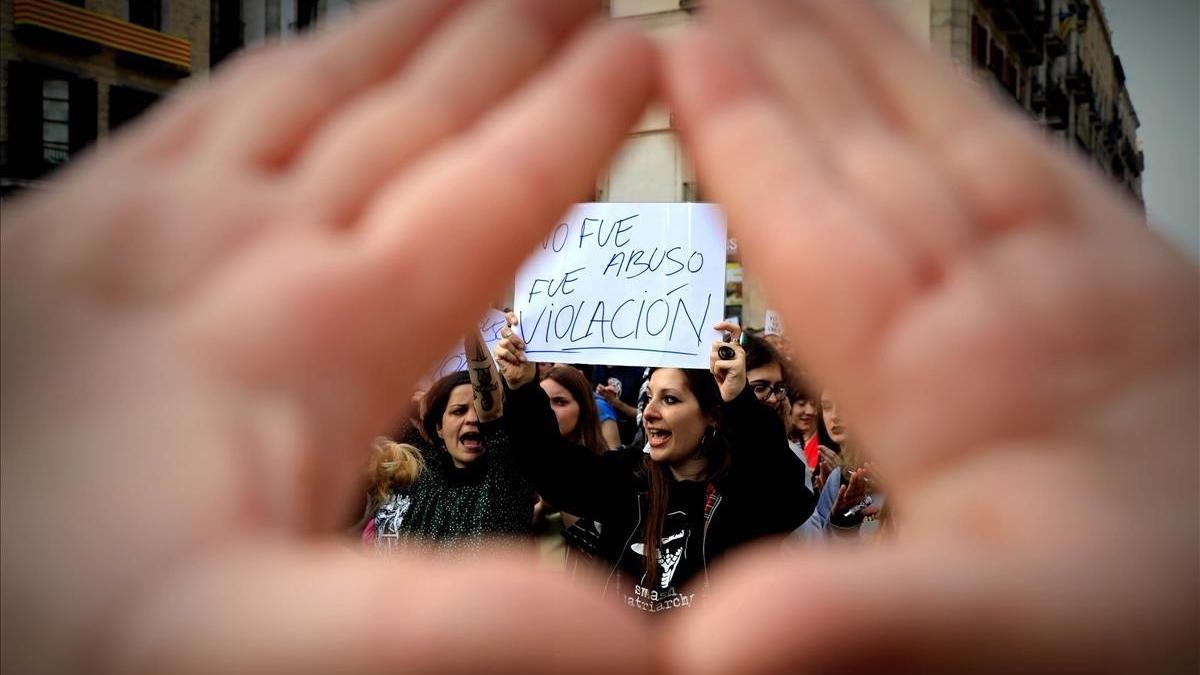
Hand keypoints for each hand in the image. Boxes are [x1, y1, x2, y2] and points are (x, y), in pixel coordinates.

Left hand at [0, 1, 654, 671]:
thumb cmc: (40, 622)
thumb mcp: (263, 646)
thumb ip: (452, 623)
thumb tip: (622, 644)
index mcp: (314, 336)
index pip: (492, 192)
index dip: (579, 118)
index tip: (639, 54)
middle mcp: (233, 250)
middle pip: (414, 115)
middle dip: (513, 46)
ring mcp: (140, 226)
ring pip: (312, 91)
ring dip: (408, 35)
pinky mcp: (62, 231)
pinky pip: (200, 108)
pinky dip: (279, 70)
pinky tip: (291, 70)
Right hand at [494, 311, 537, 389]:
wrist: (524, 376)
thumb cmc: (529, 360)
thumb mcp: (533, 348)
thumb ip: (532, 340)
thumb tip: (542, 333)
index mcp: (515, 332)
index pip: (508, 318)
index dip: (510, 317)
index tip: (516, 322)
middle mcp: (506, 337)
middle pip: (505, 330)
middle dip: (515, 338)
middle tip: (523, 346)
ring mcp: (501, 345)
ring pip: (505, 341)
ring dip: (515, 351)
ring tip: (522, 358)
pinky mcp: (497, 353)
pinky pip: (502, 351)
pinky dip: (511, 356)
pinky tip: (516, 361)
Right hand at [662, 0, 1196, 672]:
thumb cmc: (1140, 633)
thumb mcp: (994, 637)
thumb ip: (863, 617)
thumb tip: (716, 640)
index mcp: (951, 375)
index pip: (815, 217)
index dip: (740, 128)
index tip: (680, 47)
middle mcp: (1010, 297)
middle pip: (872, 145)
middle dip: (789, 56)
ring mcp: (1074, 275)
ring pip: (943, 132)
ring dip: (863, 55)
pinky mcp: (1125, 279)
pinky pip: (1023, 158)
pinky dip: (960, 100)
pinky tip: (934, 81)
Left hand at [710, 321, 745, 401]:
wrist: (731, 393)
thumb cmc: (724, 377)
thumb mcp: (718, 361)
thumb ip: (717, 351)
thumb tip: (711, 343)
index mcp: (734, 347)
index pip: (735, 330)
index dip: (726, 325)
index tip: (715, 326)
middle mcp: (738, 350)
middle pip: (716, 344)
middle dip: (711, 356)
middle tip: (716, 367)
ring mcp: (739, 357)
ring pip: (715, 354)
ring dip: (712, 365)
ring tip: (720, 372)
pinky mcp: (738, 365)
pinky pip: (718, 364)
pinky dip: (716, 371)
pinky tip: (723, 376)